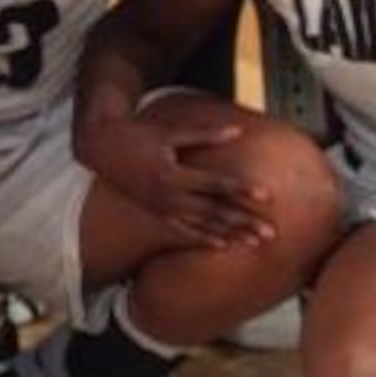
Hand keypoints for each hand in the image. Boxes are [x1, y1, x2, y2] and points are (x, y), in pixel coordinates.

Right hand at [77, 101, 280, 248]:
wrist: (103, 149)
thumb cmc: (139, 135)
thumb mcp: (170, 131)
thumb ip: (205, 134)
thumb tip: (238, 131)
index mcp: (173, 173)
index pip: (215, 184)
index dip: (242, 189)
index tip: (267, 196)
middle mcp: (169, 196)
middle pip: (214, 212)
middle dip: (244, 222)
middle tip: (272, 232)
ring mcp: (163, 208)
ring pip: (203, 226)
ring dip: (231, 234)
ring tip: (257, 243)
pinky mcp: (158, 213)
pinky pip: (184, 231)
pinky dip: (204, 239)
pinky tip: (224, 245)